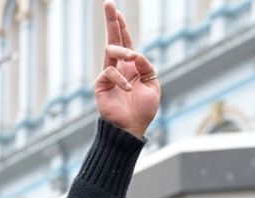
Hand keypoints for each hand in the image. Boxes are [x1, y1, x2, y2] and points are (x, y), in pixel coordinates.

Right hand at [95, 2, 159, 137]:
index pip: (126, 42)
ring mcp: (109, 74)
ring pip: (111, 51)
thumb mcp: (153, 85)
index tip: (116, 10)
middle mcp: (119, 67)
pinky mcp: (101, 83)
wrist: (132, 128)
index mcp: (132, 66)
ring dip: (123, 51)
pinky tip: (129, 89)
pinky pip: (110, 72)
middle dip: (112, 21)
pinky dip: (122, 79)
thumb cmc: (143, 110)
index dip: (122, 27)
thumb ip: (147, 67)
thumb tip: (137, 54)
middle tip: (109, 3)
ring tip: (133, 58)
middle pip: (113, 39)